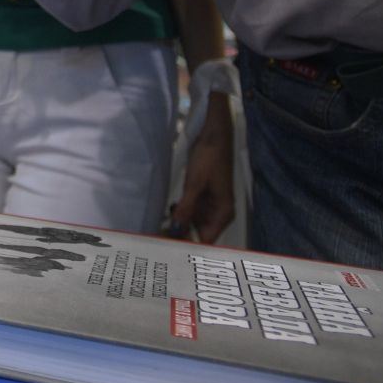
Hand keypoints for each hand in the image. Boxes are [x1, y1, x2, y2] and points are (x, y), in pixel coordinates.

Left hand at [174, 93, 236, 242]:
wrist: (214, 136)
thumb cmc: (210, 158)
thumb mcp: (195, 184)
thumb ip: (186, 208)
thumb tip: (176, 230)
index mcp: (223, 213)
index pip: (206, 240)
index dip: (187, 244)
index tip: (167, 246)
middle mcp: (219, 213)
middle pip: (199, 233)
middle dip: (181, 234)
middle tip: (159, 234)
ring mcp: (210, 205)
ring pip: (193, 222)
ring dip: (179, 222)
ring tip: (163, 221)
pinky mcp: (202, 196)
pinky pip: (191, 210)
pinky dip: (181, 211)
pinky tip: (171, 208)